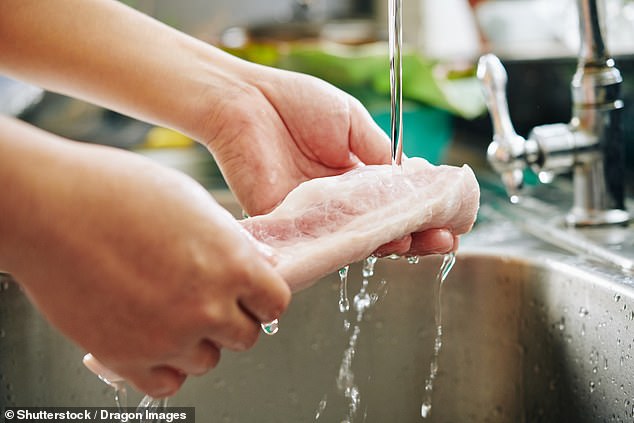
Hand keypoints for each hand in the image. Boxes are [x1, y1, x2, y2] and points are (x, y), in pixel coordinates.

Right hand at [0, 118, 290, 396]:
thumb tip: (262, 263)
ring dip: (199, 343)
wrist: (50, 208)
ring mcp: (167, 337)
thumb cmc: (115, 193)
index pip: (275, 303)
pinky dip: (166, 367)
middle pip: (246, 336)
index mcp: (232, 264)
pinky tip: (153, 338)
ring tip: (173, 313)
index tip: (252, 295)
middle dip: (233, 319)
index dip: (264, 297)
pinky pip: (166, 383)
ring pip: (207, 361)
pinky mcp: (126, 358)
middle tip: (209, 300)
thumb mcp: (192, 202)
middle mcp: (207, 306)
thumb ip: (234, 241)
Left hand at [202, 65, 454, 255]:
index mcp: (355, 175)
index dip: (423, 210)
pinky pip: (327, 243)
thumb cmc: (296, 104)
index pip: (395, 201)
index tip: (451, 215)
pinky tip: (386, 242)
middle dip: (419, 235)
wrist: (247, 101)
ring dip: (396, 244)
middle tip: (447, 239)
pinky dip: (358, 245)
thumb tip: (412, 179)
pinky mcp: (292, 226)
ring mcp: (317, 215)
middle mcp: (340, 200)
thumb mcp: (353, 122)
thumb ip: (380, 154)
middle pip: (384, 227)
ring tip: (426, 242)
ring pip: (361, 240)